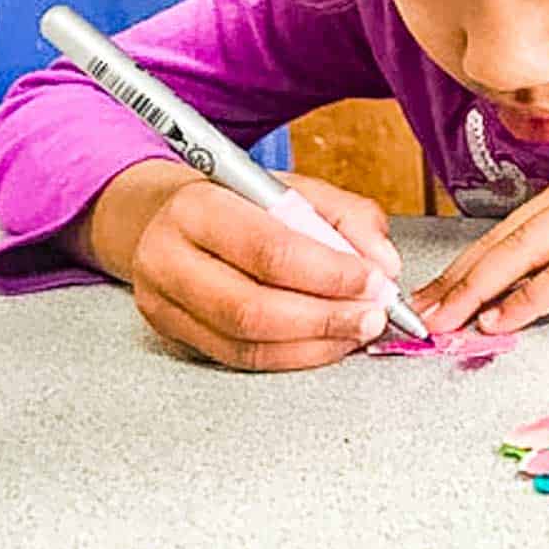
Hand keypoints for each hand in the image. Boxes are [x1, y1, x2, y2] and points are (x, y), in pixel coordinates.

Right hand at [79, 161, 403, 370]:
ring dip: (316, 344)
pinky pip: (241, 360)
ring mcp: (164, 305)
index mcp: (198, 207)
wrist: (164, 219)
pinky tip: (327, 343)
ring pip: (247, 344)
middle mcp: (168, 258)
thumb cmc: (235, 203)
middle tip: (373, 315)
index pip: (268, 250)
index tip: (374, 281)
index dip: (329, 273)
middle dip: (327, 318)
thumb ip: (346, 217)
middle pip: (252, 309)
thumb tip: (384, 263)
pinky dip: (294, 357)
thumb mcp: (291, 188)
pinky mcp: (174, 338)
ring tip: (357, 330)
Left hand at [412, 164, 548, 334]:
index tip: (429, 300)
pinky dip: (532, 298)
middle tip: (415, 316)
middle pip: (499, 241)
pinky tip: (504, 320)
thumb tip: (529, 294)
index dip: (461, 269)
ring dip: (478, 291)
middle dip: (453, 282)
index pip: (501, 233)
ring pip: (522, 252)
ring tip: (444, 322)